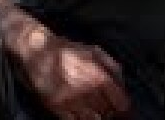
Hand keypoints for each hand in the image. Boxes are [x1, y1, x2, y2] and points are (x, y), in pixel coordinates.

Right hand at [1, 2, 130, 119]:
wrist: (38, 52)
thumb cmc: (69, 51)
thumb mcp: (95, 52)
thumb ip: (113, 68)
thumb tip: (123, 88)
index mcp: (99, 76)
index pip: (121, 103)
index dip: (125, 109)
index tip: (125, 110)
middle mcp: (86, 91)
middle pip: (108, 114)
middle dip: (112, 113)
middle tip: (112, 112)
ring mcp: (71, 101)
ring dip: (98, 118)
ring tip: (97, 112)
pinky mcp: (57, 108)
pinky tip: (84, 115)